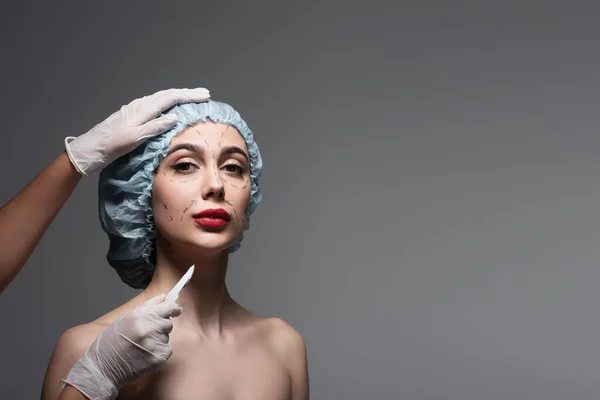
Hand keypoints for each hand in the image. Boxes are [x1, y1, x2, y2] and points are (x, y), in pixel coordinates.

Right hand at [61, 294, 181, 399]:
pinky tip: (145, 354)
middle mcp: (148, 328)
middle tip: (145, 334)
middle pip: (168, 324)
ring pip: (166, 338)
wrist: (102, 368)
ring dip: (158, 340)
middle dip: (160, 327)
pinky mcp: (158, 358)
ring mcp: (154, 344)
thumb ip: (148, 306)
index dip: (173, 309)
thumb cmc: (111, 342)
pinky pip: (167, 350)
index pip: (168, 308)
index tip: (176, 311)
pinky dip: (159, 352)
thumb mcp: (125, 318)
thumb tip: (164, 297)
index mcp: (140, 315)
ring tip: (141, 345)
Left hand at [65, 87, 209, 174]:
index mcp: (143, 109)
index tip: (205, 96)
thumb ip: (155, 126)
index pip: (171, 98)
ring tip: (191, 97)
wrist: (92, 147)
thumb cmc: (113, 145)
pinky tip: (170, 105)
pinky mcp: (133, 113)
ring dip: (178, 96)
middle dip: (187, 93)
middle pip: (168, 94)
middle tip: (204, 93)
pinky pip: (156, 102)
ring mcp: (136, 107)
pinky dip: (168, 101)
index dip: (189, 96)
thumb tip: (175, 117)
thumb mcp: (136, 138)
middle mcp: (140, 104)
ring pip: (162, 97)